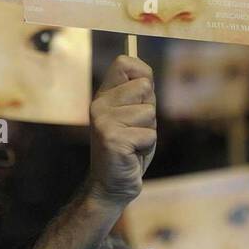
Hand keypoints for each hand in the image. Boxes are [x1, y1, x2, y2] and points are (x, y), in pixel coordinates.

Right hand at [86, 55, 157, 208]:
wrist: (111, 185)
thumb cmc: (130, 148)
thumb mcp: (135, 116)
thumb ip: (139, 96)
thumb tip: (146, 74)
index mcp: (104, 96)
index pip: (123, 63)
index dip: (142, 73)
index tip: (143, 93)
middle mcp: (99, 105)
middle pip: (144, 86)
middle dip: (150, 110)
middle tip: (135, 129)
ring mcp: (103, 122)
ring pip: (149, 112)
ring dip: (148, 131)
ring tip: (133, 143)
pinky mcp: (112, 140)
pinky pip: (148, 134)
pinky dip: (146, 146)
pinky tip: (132, 154)